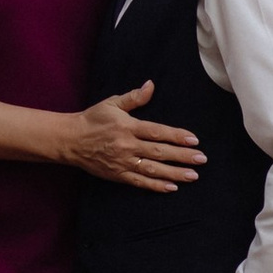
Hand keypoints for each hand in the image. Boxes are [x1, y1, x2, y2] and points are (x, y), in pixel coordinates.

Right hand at [63, 80, 204, 189]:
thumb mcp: (112, 104)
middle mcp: (127, 146)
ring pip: (153, 169)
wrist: (70, 140)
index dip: (176, 136)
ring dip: (174, 173)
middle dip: (182, 156)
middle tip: (201, 159)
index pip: (157, 132)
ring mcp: (123, 162)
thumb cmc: (92, 119)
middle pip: (159, 152)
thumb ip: (134, 97)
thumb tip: (151, 85)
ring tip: (193, 176)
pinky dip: (156, 185)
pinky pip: (140, 182)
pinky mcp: (118, 175)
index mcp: (128, 127)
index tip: (194, 139)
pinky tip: (171, 187)